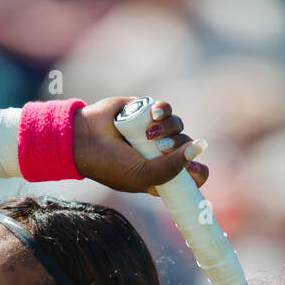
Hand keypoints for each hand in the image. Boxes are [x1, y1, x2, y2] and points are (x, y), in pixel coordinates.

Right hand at [73, 96, 208, 195]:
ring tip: (149, 133)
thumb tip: (200, 147)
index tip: (193, 169)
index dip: (197, 171)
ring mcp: (154, 132)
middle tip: (160, 147)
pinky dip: (163, 110)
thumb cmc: (111, 164)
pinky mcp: (146, 111)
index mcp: (160, 176)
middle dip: (178, 146)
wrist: (85, 139)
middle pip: (187, 146)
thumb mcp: (143, 175)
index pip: (192, 175)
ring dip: (169, 127)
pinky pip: (166, 109)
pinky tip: (153, 115)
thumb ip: (172, 168)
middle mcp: (159, 154)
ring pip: (178, 125)